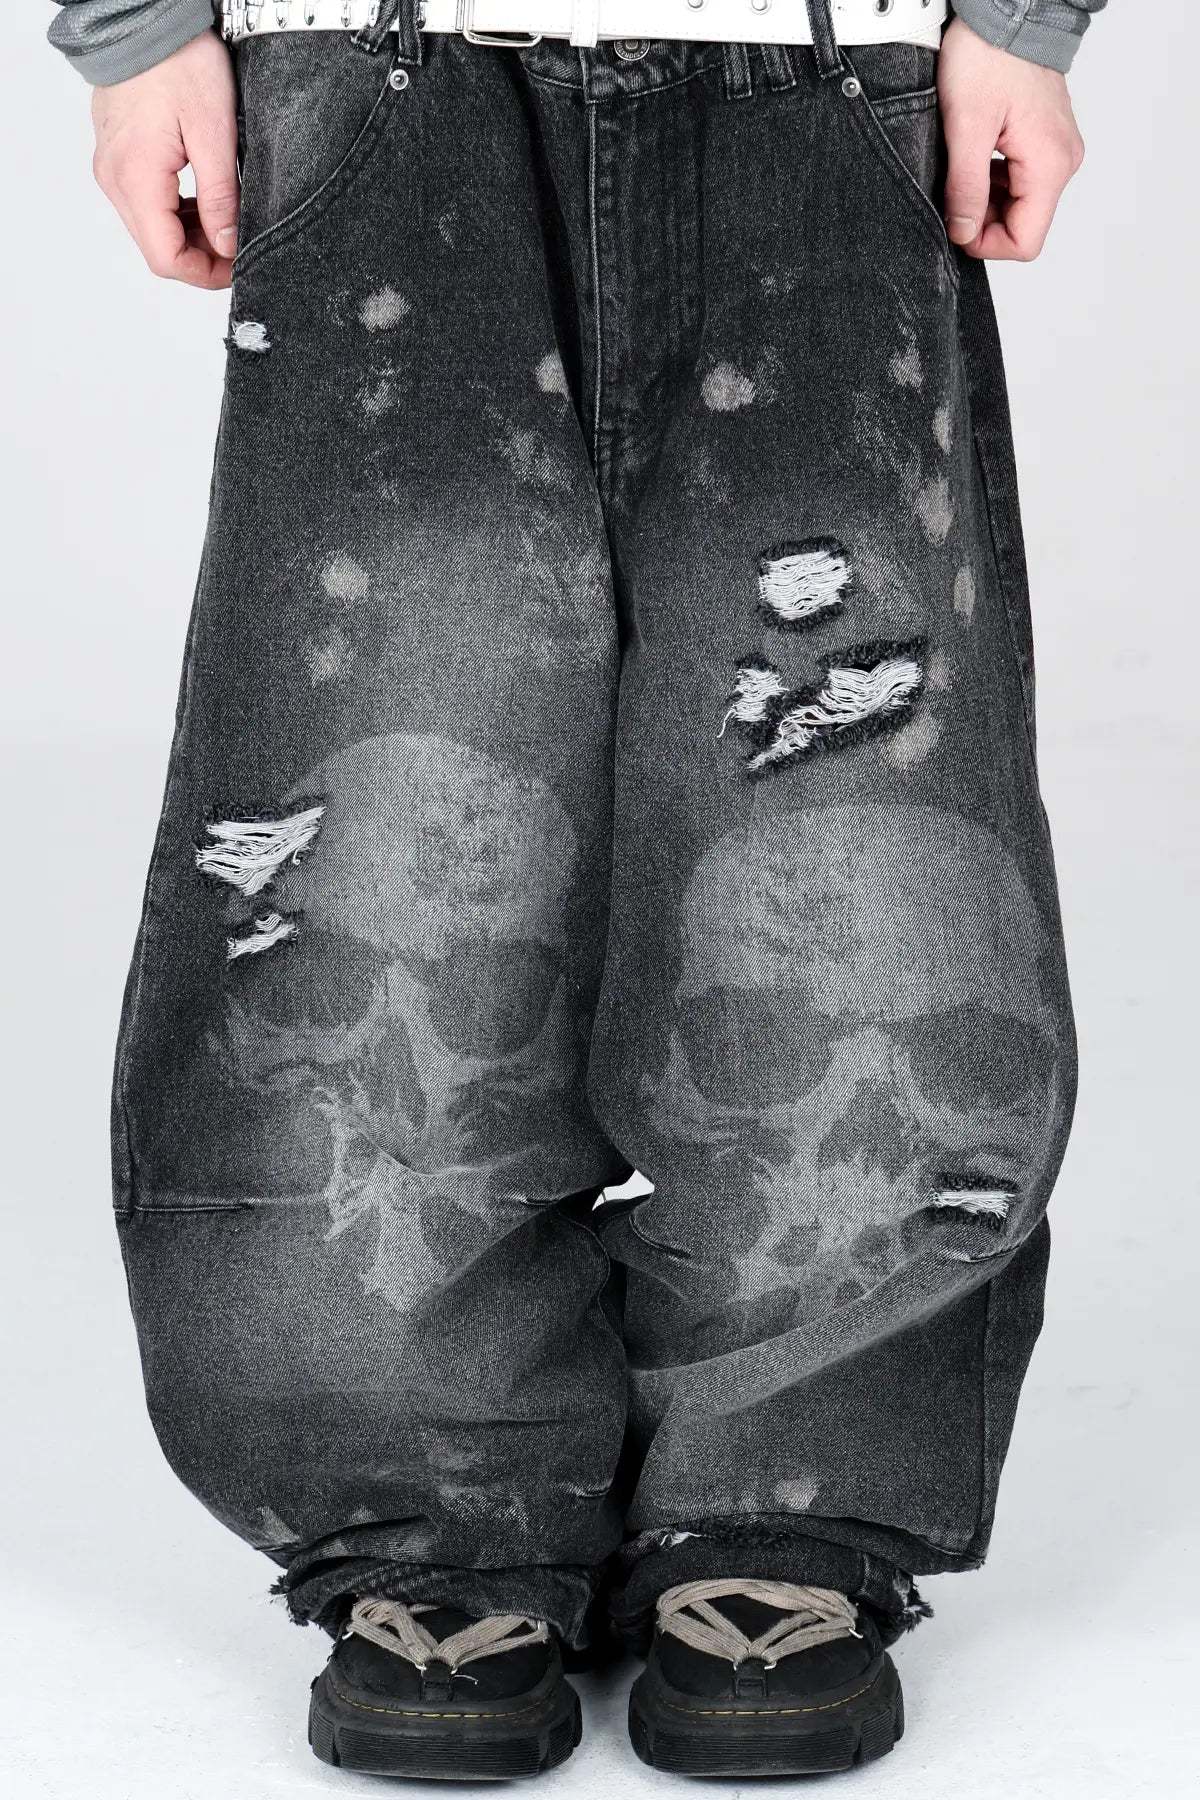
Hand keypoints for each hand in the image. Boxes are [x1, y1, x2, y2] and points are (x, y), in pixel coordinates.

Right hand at [91, 31, 237, 289]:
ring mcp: (112, 169)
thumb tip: (227, 246)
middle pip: (158, 249)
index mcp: (137, 179)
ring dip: (191, 236)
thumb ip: (220, 198)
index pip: (166, 258)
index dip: (205, 274)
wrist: (145, 19)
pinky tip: (205, 202)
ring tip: (226, 221)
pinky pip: (147, 203)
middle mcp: (116, 180)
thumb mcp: (214, 132)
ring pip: (152, 229)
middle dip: (202, 258)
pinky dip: (177, 213)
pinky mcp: (118, 158)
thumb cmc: (178, 61)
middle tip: (239, 246)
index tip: (239, 267)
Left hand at [938, 18, 1084, 261]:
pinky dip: (993, 180)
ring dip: (985, 199)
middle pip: (1022, 225)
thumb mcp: (966, 128)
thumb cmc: (988, 57)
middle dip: (983, 221)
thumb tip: (963, 234)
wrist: (1007, 11)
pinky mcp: (1046, 139)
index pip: (1024, 242)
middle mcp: (1062, 162)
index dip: (985, 244)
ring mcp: (1057, 150)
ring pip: (1019, 204)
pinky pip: (1020, 179)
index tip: (955, 224)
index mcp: (1049, 165)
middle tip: (952, 192)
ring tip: (961, 167)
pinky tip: (974, 156)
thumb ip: (966, 189)